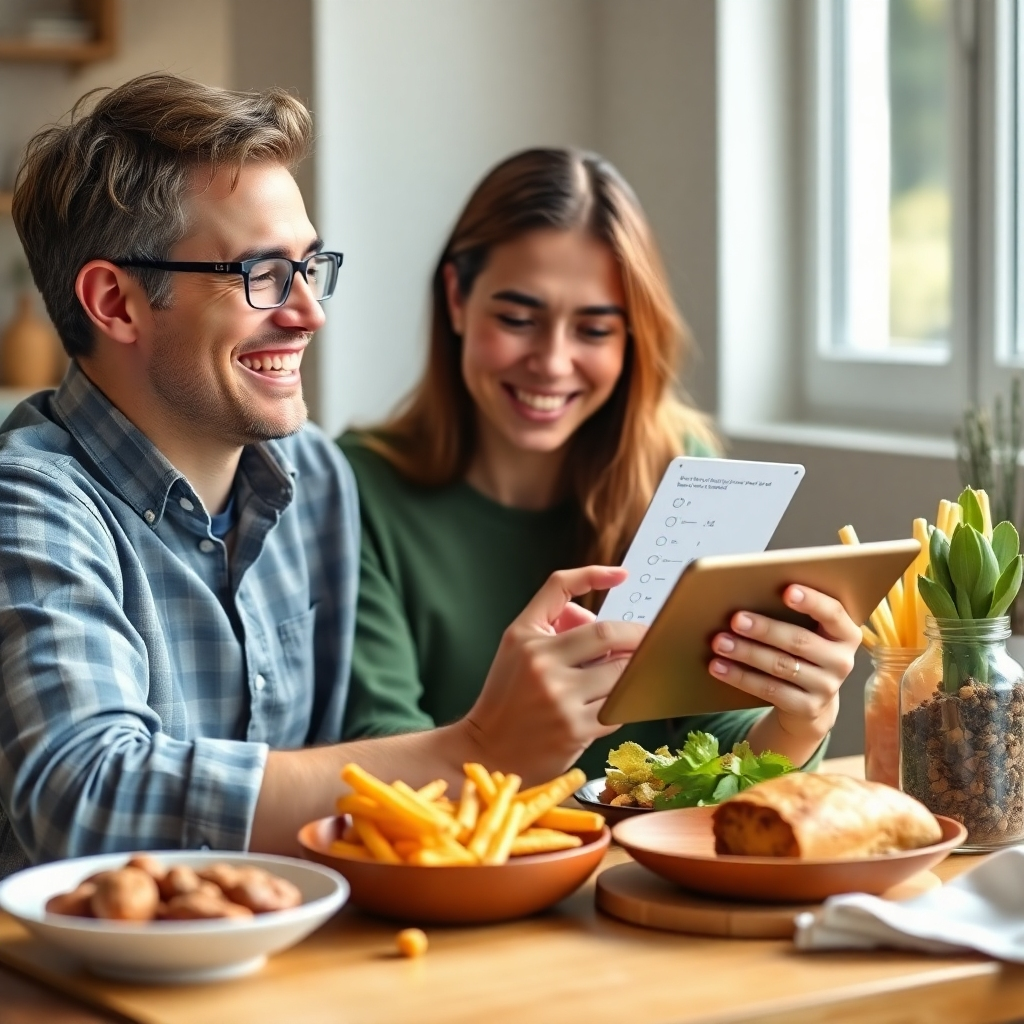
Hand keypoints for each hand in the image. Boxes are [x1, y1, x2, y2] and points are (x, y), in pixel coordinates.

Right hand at [462, 566, 647, 781]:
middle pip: (606, 634)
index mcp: (526, 638)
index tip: (621, 575)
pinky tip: (619, 700)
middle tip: (652, 636)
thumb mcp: (516, 649)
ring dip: (633, 670)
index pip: (560, 588)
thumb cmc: (506, 697)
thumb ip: (551, 623)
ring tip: (634, 670)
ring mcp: (560, 697)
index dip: (594, 575)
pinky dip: (625, 701)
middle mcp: (541, 663)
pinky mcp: (576, 729)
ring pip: (618, 672)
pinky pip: (617, 706)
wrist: (488, 750)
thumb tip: (591, 614)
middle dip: (637, 634)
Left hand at [707, 585, 860, 762]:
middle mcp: (842, 661)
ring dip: (746, 652)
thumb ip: (794, 613)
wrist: (810, 702)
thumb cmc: (802, 652)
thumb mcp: (809, 632)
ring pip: (780, 666)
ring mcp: (826, 687)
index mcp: (846, 633)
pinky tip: (719, 667)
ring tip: (719, 642)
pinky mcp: (807, 708)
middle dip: (764, 629)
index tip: (787, 590)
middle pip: (799, 641)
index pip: (833, 613)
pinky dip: (740, 677)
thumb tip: (752, 590)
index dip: (812, 601)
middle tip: (735, 619)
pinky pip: (770, 690)